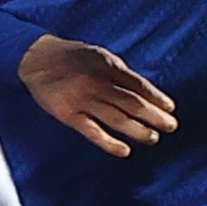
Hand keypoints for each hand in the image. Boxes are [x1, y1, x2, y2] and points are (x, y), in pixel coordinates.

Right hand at [17, 34, 176, 156]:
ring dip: (138, 130)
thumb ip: (119, 72)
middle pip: (132, 103)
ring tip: (153, 138)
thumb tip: (144, 92)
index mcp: (107, 66)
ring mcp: (82, 100)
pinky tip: (124, 150)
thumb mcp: (98, 55)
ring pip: (117, 119)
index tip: (170, 109)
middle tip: (171, 126)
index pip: (139, 85)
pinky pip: (92, 131)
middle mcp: (97, 83)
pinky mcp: (67, 114)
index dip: (156, 98)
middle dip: (154, 116)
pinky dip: (109, 142)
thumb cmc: (70, 56)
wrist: (35, 58)